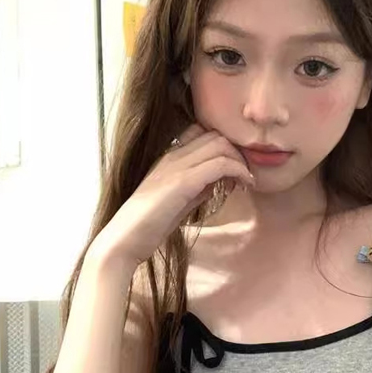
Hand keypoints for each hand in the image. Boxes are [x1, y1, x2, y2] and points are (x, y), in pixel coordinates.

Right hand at [92, 125, 253, 270]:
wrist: (125, 240)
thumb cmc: (149, 225)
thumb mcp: (180, 201)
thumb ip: (199, 187)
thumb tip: (222, 180)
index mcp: (169, 157)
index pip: (202, 132)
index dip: (224, 146)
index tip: (235, 167)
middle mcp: (172, 155)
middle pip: (216, 135)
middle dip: (237, 152)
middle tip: (245, 175)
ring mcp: (176, 166)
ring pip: (220, 145)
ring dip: (240, 161)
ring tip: (246, 181)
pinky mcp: (182, 182)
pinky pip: (220, 164)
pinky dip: (238, 171)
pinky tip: (243, 185)